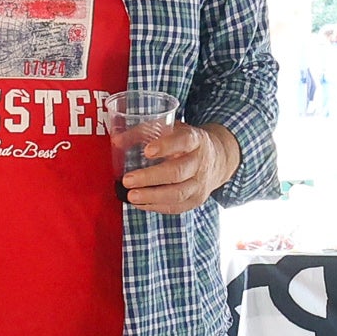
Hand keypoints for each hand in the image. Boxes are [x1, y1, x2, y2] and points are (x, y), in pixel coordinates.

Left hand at [123, 122, 237, 215]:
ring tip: (131, 196)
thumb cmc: (187, 142)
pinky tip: (139, 203)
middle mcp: (200, 162)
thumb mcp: (172, 129)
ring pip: (177, 193)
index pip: (184, 141)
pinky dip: (155, 206)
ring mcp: (200, 184)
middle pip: (177, 172)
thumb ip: (145, 132)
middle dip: (150, 178)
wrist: (218, 159)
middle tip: (128, 180)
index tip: (147, 151)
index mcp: (196, 140)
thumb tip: (117, 141)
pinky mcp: (196, 200)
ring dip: (151, 196)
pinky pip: (175, 207)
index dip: (166, 146)